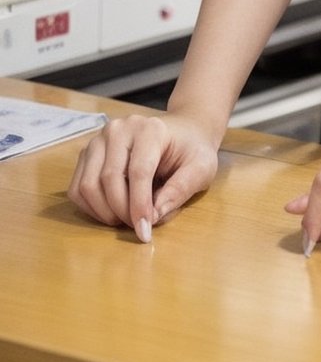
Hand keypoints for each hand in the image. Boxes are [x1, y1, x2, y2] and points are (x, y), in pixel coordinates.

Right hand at [67, 111, 219, 240]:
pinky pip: (78, 188)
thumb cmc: (192, 150)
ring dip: (104, 212)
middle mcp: (119, 129)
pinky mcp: (88, 154)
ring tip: (126, 220)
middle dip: (122, 212)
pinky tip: (111, 212)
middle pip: (109, 178)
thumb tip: (152, 217)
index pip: (139, 171)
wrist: (181, 131)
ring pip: (88, 185)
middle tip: (138, 228)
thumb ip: (180, 189)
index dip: (140, 206)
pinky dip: (91, 208)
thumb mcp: (202, 168)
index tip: (145, 232)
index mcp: (150, 129)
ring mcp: (99, 140)